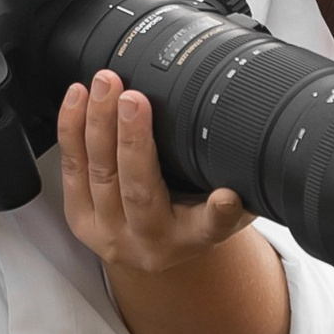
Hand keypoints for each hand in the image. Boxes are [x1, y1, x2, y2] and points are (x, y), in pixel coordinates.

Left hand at [57, 71, 254, 274]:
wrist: (157, 248)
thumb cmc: (192, 213)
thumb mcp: (226, 200)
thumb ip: (240, 177)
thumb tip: (262, 130)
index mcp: (195, 237)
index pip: (213, 225)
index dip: (220, 212)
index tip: (228, 197)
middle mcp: (152, 241)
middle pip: (139, 190)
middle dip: (133, 140)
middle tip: (132, 98)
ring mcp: (111, 232)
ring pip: (99, 175)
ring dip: (97, 125)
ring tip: (104, 86)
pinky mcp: (80, 220)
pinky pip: (71, 171)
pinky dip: (71, 131)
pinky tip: (77, 98)